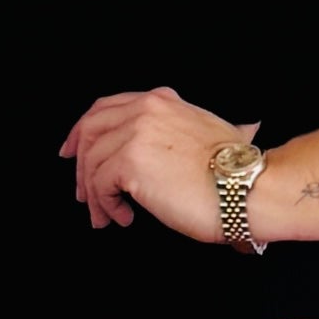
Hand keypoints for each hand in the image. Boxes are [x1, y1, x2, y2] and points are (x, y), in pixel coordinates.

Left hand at [59, 87, 258, 244]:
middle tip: (82, 193)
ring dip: (94, 195)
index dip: (83, 130)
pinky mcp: (130, 163)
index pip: (106, 108)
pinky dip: (106, 206)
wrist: (245, 186)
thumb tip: (163, 152)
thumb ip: (177, 129)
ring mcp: (135, 134)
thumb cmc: (234, 170)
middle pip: (90, 131)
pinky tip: (123, 217)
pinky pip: (100, 185)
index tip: (73, 151)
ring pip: (92, 163)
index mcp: (159, 101)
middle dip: (79, 164)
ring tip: (106, 216)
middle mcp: (144, 110)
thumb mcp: (204, 131)